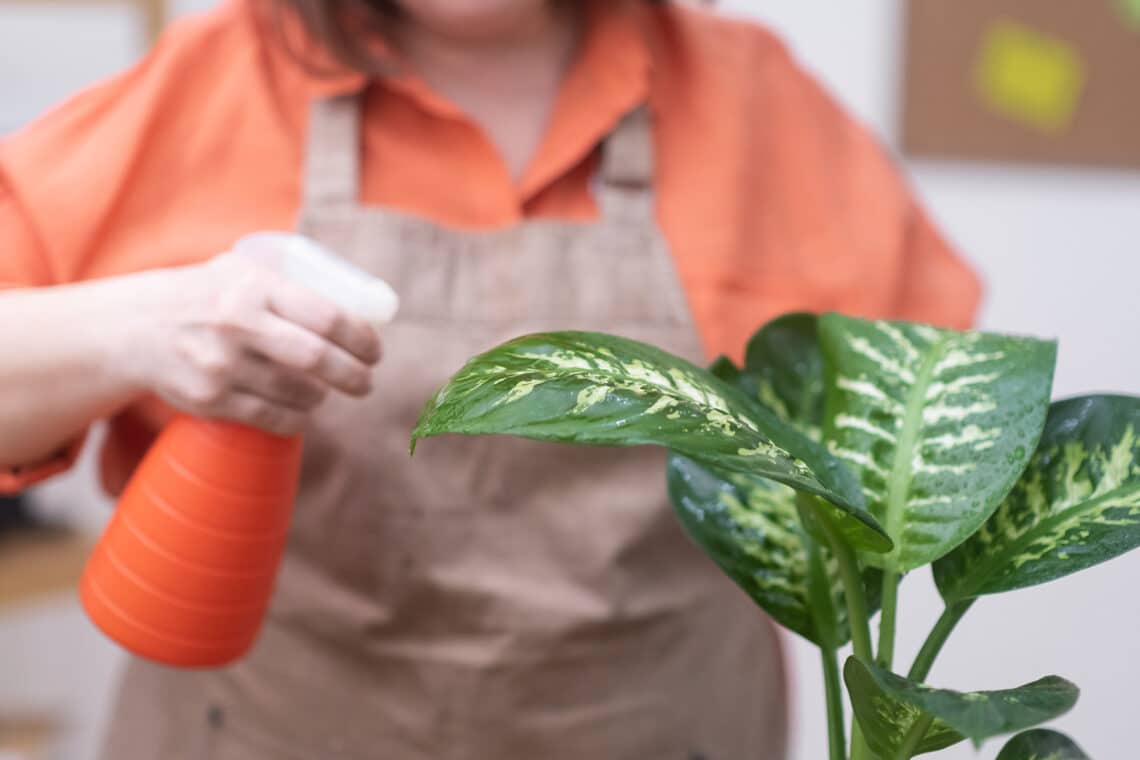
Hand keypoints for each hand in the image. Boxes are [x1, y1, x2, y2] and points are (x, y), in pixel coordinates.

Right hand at [113, 252, 381, 434]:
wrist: (136, 327)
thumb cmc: (209, 296)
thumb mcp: (245, 271)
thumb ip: (294, 283)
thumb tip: (365, 304)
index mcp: (255, 287)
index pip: (327, 316)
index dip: (361, 339)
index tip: (375, 352)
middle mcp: (237, 323)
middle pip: (317, 359)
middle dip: (354, 376)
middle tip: (366, 382)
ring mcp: (221, 364)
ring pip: (299, 394)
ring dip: (322, 397)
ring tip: (326, 391)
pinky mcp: (209, 399)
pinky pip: (273, 418)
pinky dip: (297, 418)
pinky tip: (302, 411)